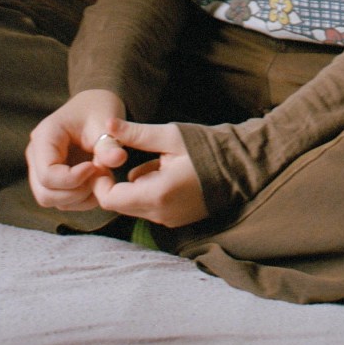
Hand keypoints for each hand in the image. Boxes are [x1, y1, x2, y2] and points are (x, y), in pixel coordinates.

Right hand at [25, 89, 126, 211]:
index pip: (47, 174)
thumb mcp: (104, 122)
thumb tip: (119, 159)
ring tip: (101, 178)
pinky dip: (80, 199)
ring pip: (51, 200)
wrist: (94, 106)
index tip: (95, 167)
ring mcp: (41, 168)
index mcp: (44, 137)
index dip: (73, 179)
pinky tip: (97, 184)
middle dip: (75, 192)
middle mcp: (36, 155)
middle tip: (100, 175)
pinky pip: (60, 200)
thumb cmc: (97, 110)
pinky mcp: (52, 179)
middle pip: (44, 193)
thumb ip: (109, 144)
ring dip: (79, 198)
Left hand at [92, 118, 209, 228]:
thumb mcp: (170, 136)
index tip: (103, 162)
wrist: (242, 167)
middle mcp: (161, 213)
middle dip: (114, 184)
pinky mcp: (178, 219)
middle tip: (119, 158)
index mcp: (156, 194)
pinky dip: (148, 192)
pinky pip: (151, 208)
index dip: (101, 181)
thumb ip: (135, 134)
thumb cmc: (207, 147)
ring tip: (151, 161)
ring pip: (135, 206)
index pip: (110, 199)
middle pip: (121, 204)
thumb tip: (107, 125)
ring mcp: (170, 219)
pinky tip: (163, 171)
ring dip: (134, 186)